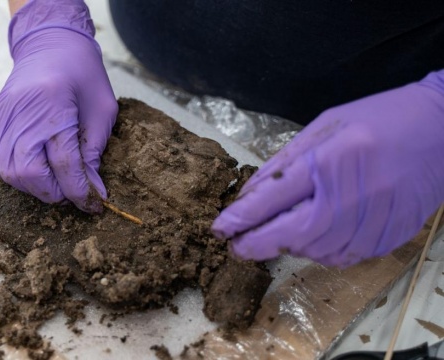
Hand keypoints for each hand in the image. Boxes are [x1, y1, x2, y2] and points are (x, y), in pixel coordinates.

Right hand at [0, 0, 117, 212]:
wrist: (49, 42)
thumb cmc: (81, 72)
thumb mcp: (102, 109)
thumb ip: (94, 151)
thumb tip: (91, 189)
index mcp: (53, 104)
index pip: (64, 163)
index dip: (80, 190)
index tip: (93, 204)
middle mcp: (21, 112)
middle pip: (29, 173)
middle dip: (53, 192)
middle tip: (72, 192)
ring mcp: (1, 116)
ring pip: (9, 173)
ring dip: (33, 187)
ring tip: (55, 182)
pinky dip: (16, 174)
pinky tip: (36, 169)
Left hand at [212, 71, 443, 266]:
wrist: (442, 128)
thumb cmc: (377, 120)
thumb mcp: (324, 127)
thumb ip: (285, 163)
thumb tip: (248, 196)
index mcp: (332, 158)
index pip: (275, 197)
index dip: (242, 217)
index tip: (219, 229)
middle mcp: (354, 193)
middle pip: (293, 233)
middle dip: (258, 244)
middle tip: (236, 247)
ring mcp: (376, 218)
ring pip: (318, 250)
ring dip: (290, 247)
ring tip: (278, 236)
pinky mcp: (391, 235)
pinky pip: (345, 256)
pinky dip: (322, 251)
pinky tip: (316, 237)